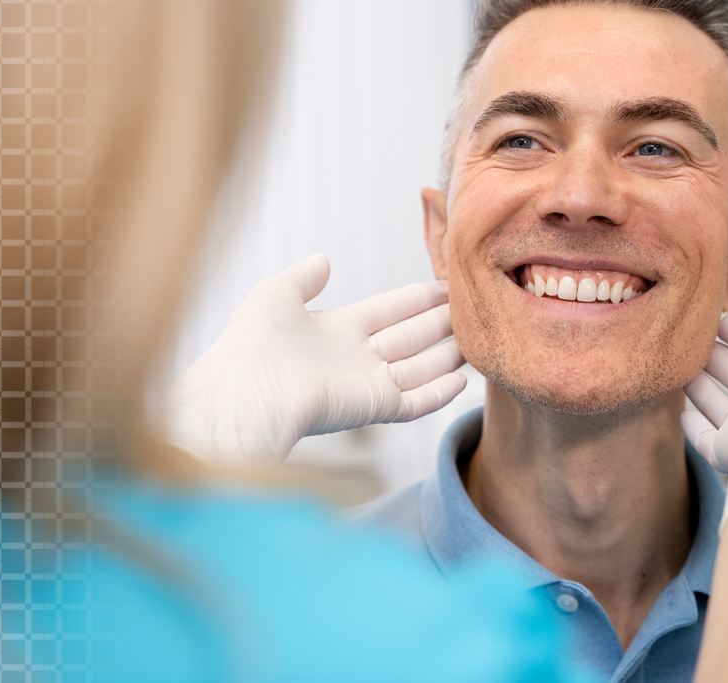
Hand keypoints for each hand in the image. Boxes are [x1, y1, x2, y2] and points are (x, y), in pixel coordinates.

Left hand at [160, 254, 466, 463]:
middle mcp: (356, 356)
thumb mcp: (277, 293)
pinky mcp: (375, 407)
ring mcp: (367, 383)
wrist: (248, 390)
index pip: (388, 309)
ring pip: (420, 366)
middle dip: (442, 321)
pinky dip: (439, 393)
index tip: (446, 284)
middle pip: (410, 336)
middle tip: (474, 305)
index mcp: (335, 329)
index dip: (417, 297)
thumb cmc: (253, 342)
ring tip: (479, 337)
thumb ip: (304, 276)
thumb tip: (323, 259)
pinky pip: (416, 402)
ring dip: (449, 353)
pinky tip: (462, 380)